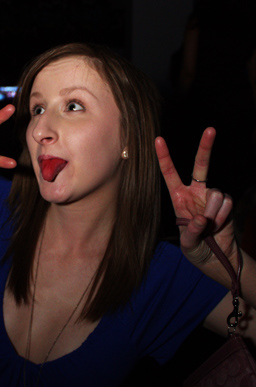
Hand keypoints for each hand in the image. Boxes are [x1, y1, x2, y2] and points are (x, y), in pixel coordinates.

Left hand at [155, 128, 236, 277]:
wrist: (217, 257)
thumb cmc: (195, 249)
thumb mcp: (187, 243)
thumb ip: (192, 231)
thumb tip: (202, 219)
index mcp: (178, 197)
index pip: (170, 174)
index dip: (165, 157)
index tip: (158, 139)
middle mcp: (195, 192)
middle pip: (201, 165)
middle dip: (206, 147)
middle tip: (210, 129)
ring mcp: (212, 196)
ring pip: (216, 194)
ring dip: (213, 213)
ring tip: (209, 227)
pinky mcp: (226, 203)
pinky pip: (227, 204)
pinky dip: (222, 217)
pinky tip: (218, 226)